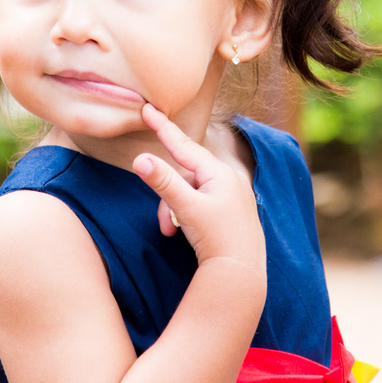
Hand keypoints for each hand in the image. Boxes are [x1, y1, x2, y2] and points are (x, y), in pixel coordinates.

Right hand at [132, 103, 264, 268]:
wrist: (242, 274)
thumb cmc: (217, 239)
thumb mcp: (186, 209)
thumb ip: (163, 183)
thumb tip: (139, 159)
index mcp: (219, 173)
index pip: (184, 145)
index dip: (163, 128)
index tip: (148, 108)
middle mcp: (229, 180)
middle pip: (185, 176)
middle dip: (168, 197)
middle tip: (162, 225)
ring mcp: (231, 197)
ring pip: (191, 192)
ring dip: (174, 210)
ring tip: (171, 233)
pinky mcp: (231, 212)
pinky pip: (201, 204)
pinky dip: (186, 215)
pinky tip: (184, 233)